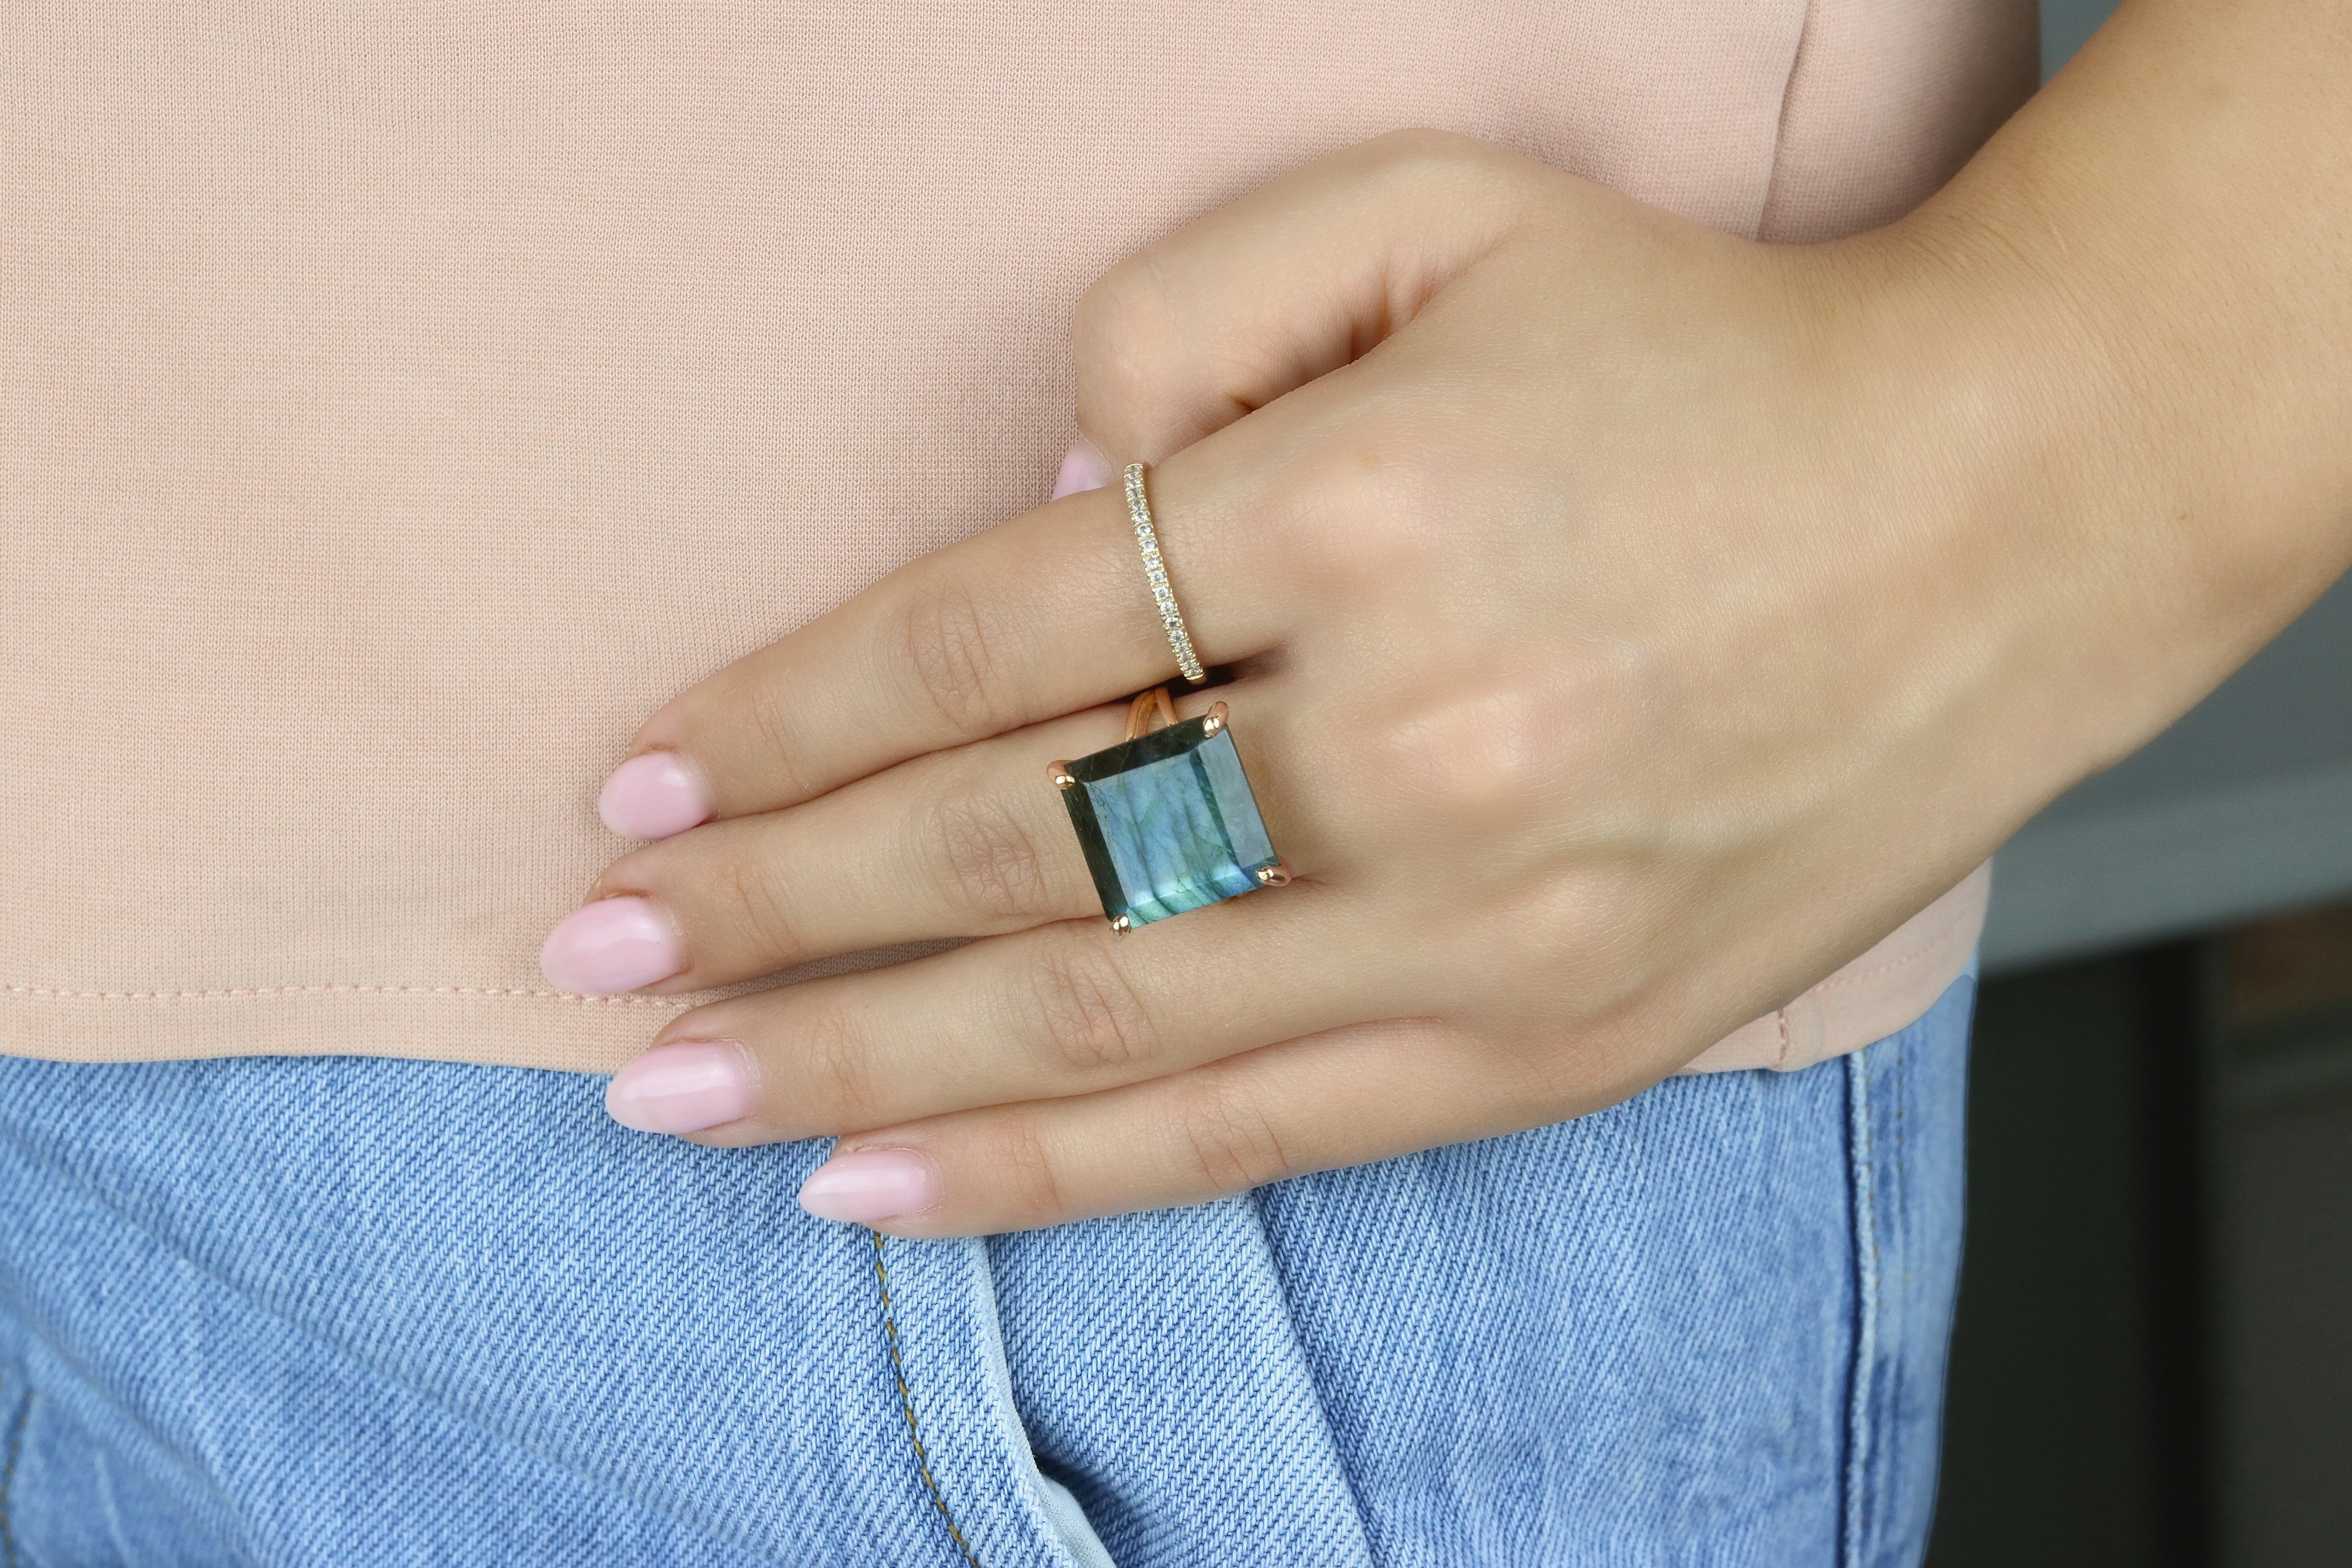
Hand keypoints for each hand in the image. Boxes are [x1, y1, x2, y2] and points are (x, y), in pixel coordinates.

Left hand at [536, 130, 2208, 1234]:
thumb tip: (1042, 482)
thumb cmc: (1702, 356)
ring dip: (853, 1061)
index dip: (785, 714)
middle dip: (766, 905)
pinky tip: (888, 1186)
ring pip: (1095, 1021)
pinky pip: (1249, 1137)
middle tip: (593, 943)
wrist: (2001, 508)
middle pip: (1002, 847)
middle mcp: (1406, 731)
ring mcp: (1480, 918)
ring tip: (671, 1087)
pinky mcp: (1545, 1042)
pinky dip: (1049, 1175)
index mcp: (1358, 508)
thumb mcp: (1440, 210)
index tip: (652, 772)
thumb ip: (1192, 307)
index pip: (982, 640)